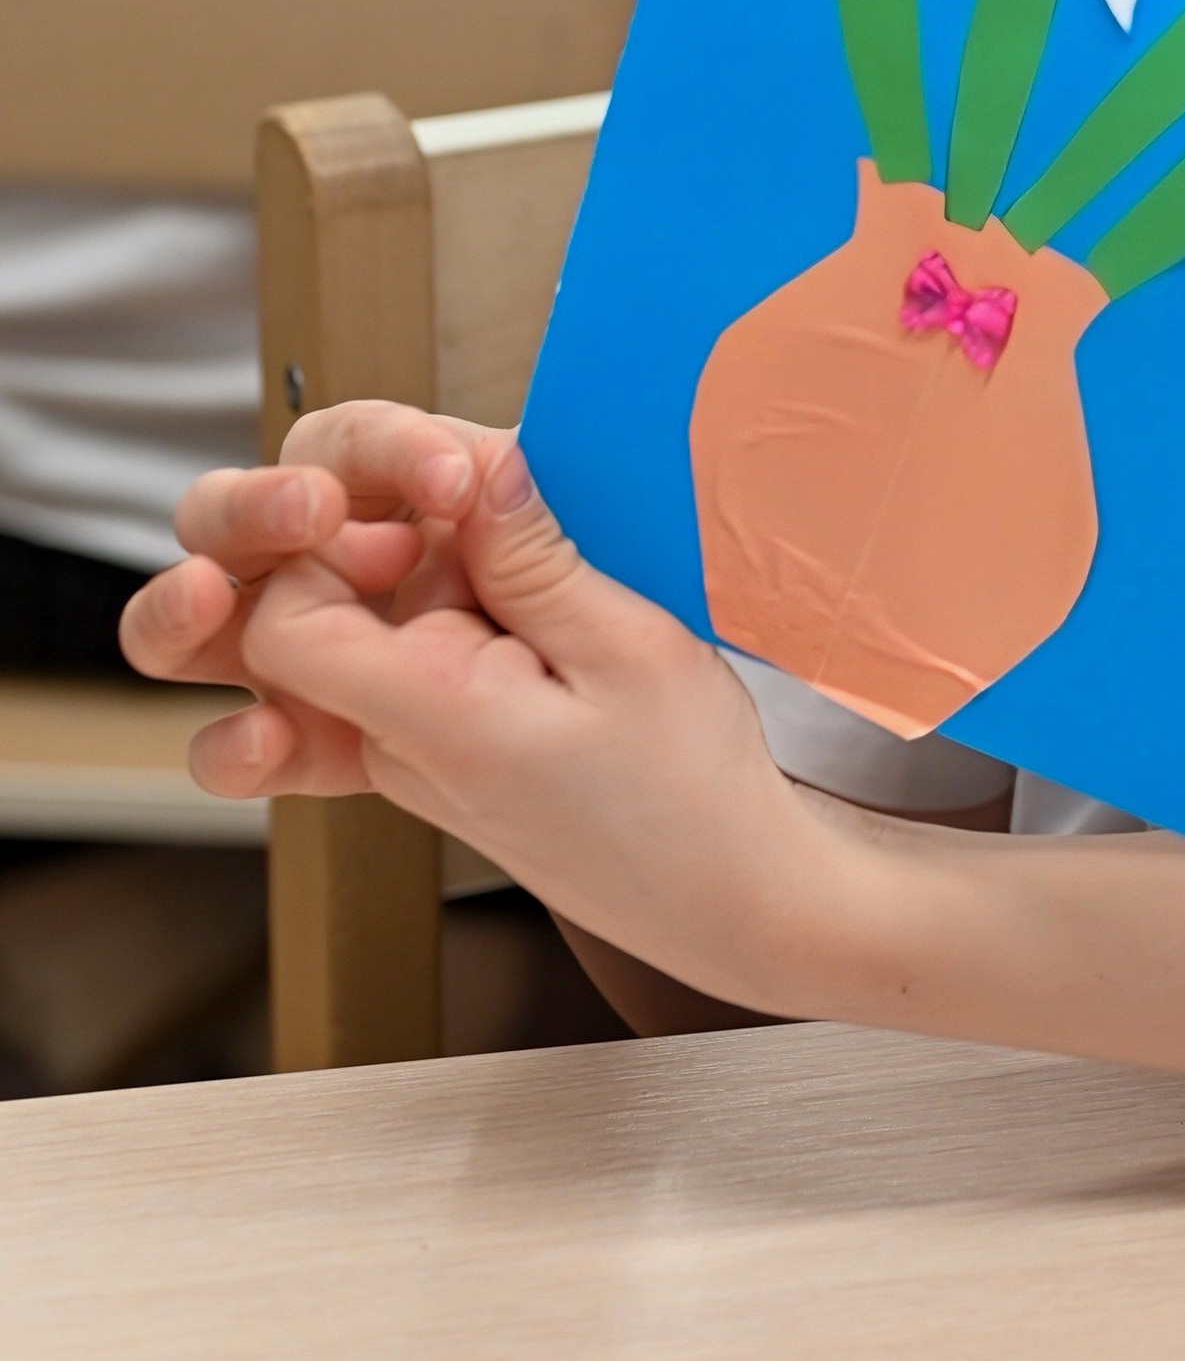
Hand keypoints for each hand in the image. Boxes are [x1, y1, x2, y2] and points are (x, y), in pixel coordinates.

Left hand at [123, 408, 829, 1013]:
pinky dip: (486, 621)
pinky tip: (562, 622)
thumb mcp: (631, 650)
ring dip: (464, 581)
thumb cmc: (689, 792)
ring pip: (391, 624)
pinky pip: (431, 659)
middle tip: (522, 526)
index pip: (285, 625)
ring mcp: (418, 754)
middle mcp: (397, 744)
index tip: (428, 509)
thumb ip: (536, 560)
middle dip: (419, 544)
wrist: (723, 894)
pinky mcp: (450, 754)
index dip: (325, 546)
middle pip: (336, 606)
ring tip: (565, 589)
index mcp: (429, 720)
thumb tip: (479, 466)